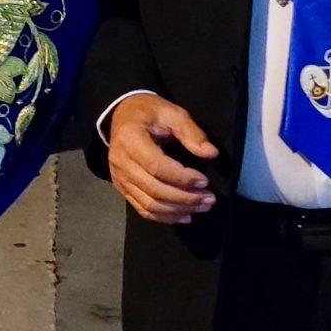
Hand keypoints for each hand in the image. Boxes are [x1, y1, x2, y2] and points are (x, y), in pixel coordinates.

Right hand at [106, 94, 219, 223]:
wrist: (122, 116)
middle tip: (209, 199)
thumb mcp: (171, 112)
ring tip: (202, 206)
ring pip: (149, 204)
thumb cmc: (149, 113)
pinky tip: (185, 215)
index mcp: (130, 139)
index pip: (156, 166)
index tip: (205, 181)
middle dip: (185, 198)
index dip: (182, 178)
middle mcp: (121, 162)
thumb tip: (211, 154)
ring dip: (178, 210)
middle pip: (154, 189)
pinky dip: (165, 217)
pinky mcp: (122, 188)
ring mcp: (119, 178)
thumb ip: (191, 132)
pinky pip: (143, 209)